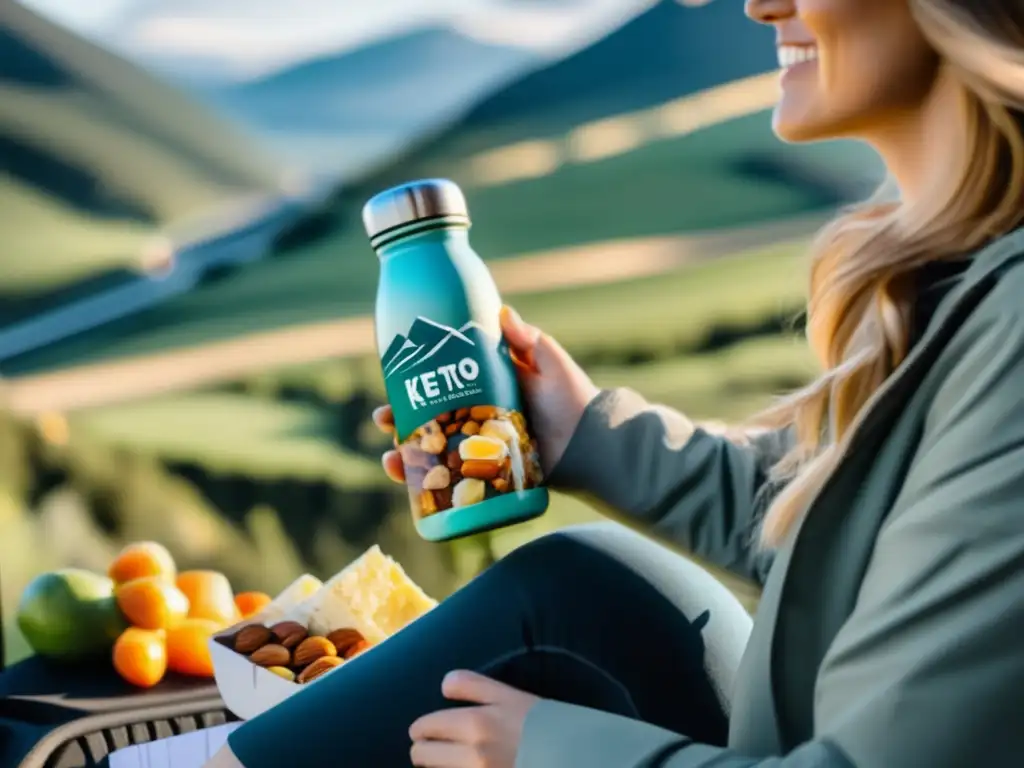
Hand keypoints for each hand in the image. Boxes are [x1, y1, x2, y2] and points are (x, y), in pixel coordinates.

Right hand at [373, 305, 598, 480]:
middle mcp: (479, 417)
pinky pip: (453, 479)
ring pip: (434, 451)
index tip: (392, 377)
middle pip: (429, 418)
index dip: (415, 381)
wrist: (594, 445)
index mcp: (487, 388)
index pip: (442, 382)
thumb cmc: (575, 399)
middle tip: (382, 420)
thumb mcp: (550, 362)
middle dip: (400, 421)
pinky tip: (409, 484)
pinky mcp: (489, 474)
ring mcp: (482, 448)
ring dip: (406, 455)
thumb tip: (501, 311)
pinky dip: (427, 484)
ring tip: (391, 459)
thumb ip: (529, 341)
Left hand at [409, 670, 539, 767]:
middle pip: (422, 755)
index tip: (424, 730)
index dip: (422, 728)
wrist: (571, 757)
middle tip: (432, 748)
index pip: (426, 726)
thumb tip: (443, 684)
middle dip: (422, 749)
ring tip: (446, 761)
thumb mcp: (510, 695)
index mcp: (474, 723)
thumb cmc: (541, 723)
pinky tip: (462, 767)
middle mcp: (471, 753)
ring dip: (436, 766)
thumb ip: (473, 686)